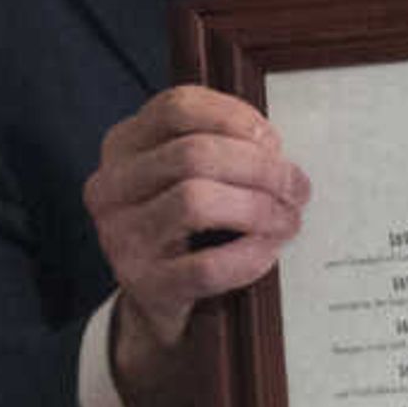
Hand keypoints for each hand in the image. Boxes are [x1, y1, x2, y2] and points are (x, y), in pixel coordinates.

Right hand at [84, 87, 308, 406]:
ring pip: (196, 202)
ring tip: (287, 219)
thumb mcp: (186, 174)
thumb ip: (220, 146)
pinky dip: (248, 257)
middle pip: (194, 154)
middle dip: (260, 168)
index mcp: (122, 146)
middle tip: (296, 187)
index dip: (234, 117)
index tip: (272, 141)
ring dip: (258, 209)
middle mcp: (111, 187)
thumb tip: (274, 149)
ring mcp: (121, 237)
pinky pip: (206, 266)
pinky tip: (269, 252)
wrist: (155, 299)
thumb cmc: (186, 224)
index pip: (176, 107)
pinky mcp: (143, 284)